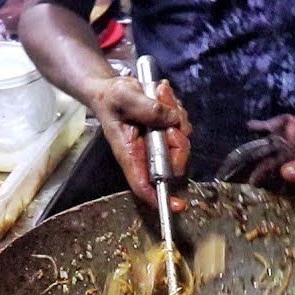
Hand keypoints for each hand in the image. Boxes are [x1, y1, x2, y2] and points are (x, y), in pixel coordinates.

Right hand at [87, 76, 190, 210]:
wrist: (112, 89)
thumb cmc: (111, 99)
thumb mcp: (124, 98)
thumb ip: (147, 109)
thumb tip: (172, 120)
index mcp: (131, 155)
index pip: (144, 185)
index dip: (160, 198)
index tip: (178, 204)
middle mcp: (148, 154)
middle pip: (175, 162)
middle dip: (179, 139)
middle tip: (169, 114)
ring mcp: (160, 143)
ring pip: (183, 139)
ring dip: (177, 116)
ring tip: (160, 96)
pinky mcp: (167, 130)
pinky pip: (183, 124)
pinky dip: (177, 108)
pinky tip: (162, 95)